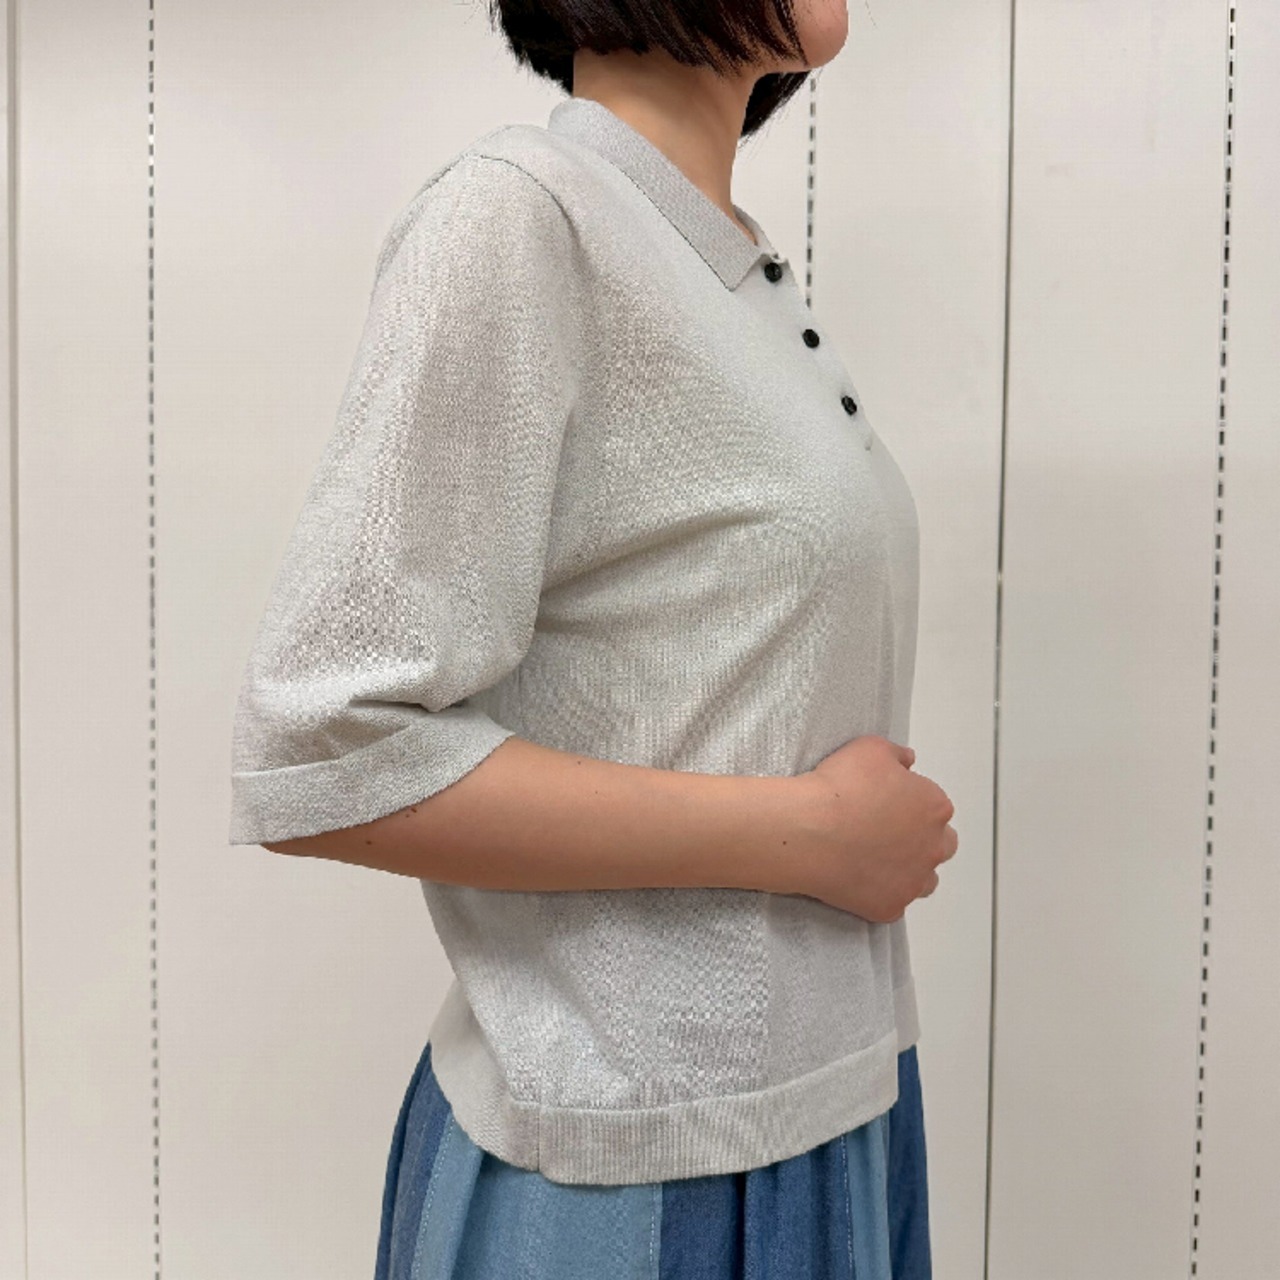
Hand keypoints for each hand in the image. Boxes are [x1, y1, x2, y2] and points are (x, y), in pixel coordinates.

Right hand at [795, 735, 957, 921]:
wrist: (808, 830)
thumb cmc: (839, 788)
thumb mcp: (870, 748)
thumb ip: (897, 754)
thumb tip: (907, 761)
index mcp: (934, 807)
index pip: (935, 807)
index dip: (911, 803)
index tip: (887, 802)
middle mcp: (933, 847)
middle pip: (942, 845)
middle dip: (921, 838)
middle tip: (887, 832)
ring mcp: (913, 881)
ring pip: (924, 880)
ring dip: (908, 870)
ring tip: (876, 859)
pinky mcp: (890, 906)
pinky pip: (893, 902)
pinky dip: (880, 892)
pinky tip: (859, 879)